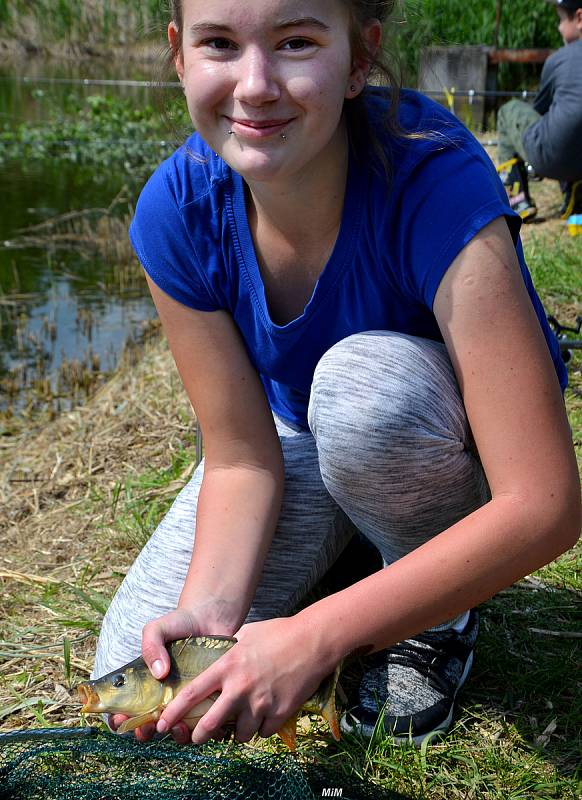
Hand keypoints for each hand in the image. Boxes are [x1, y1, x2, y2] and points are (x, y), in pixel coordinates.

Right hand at [112, 607, 224, 744]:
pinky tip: (206, 721)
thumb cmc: (180, 623)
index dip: (121, 719)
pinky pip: (206, 723)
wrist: (211, 617)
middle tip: (149, 726)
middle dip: (145, 732)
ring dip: (175, 736)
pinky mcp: (209, 701)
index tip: (121, 719)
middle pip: (150, 727)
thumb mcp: (158, 629)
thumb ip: (151, 645)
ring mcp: (187, 702)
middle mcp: (164, 697)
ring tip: (178, 727)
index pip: (127, 709)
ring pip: (178, 731)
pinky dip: (205, 728)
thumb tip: (159, 673)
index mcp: (146, 684)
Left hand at [155, 615, 331, 744]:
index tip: (163, 724)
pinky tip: (265, 715)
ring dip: (238, 731)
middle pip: (210, 724)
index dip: (174, 712)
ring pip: (240, 734)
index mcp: (228, 667)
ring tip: (242, 720)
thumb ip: (229, 649)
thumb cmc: (279, 633)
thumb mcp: (246, 634)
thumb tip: (218, 657)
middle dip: (199, 735)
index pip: (193, 694)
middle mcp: (240, 687)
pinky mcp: (279, 712)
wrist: (313, 640)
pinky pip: (263, 732)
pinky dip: (262, 728)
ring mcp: (260, 703)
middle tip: (197, 736)